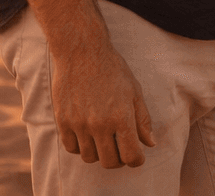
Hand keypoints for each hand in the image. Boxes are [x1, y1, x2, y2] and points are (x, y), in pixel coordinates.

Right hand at [50, 41, 154, 167]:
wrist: (82, 52)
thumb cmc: (113, 69)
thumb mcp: (135, 91)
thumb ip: (142, 120)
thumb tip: (150, 144)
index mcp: (121, 117)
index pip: (131, 155)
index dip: (137, 160)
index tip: (137, 156)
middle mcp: (99, 124)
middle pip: (110, 162)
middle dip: (119, 159)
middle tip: (121, 148)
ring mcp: (79, 124)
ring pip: (90, 158)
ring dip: (99, 153)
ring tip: (104, 139)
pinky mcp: (63, 121)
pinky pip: (71, 148)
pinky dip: (81, 147)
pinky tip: (88, 135)